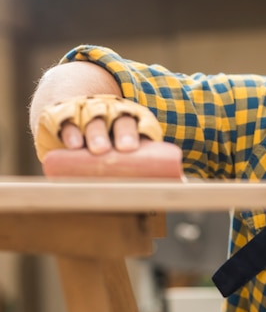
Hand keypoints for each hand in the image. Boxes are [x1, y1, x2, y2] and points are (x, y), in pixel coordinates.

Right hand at [34, 94, 162, 160]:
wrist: (69, 107)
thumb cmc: (103, 137)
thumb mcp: (118, 146)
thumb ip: (134, 168)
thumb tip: (156, 203)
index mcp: (130, 116)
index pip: (141, 121)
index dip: (144, 131)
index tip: (142, 146)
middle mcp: (111, 110)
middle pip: (122, 119)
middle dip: (125, 132)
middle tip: (126, 149)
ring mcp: (88, 109)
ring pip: (95, 118)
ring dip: (98, 133)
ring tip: (98, 150)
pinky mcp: (63, 113)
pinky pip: (67, 120)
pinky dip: (71, 131)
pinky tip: (73, 144)